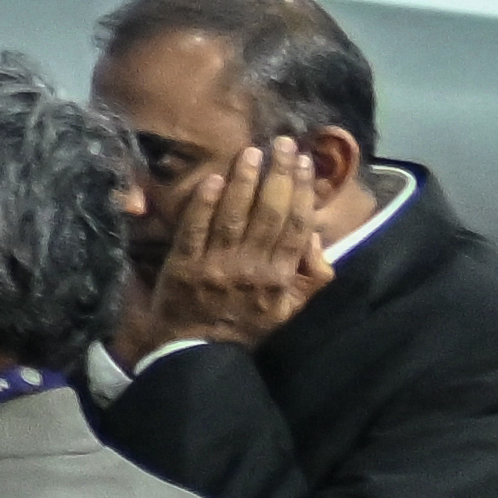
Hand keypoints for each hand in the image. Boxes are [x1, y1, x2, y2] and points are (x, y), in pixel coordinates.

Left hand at [122, 142, 334, 352]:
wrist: (199, 354)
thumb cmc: (248, 326)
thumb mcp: (291, 310)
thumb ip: (311, 277)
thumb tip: (314, 238)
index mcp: (279, 278)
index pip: (295, 225)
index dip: (301, 191)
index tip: (304, 162)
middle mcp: (250, 269)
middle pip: (268, 213)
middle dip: (277, 174)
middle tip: (282, 143)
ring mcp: (216, 266)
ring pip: (234, 216)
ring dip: (244, 181)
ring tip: (252, 152)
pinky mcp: (183, 266)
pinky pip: (195, 229)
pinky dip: (205, 204)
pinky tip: (215, 179)